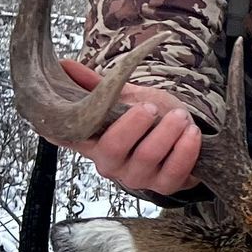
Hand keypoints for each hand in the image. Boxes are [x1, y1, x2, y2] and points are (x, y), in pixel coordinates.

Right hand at [58, 57, 202, 194]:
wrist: (186, 135)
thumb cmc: (152, 117)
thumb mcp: (126, 97)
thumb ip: (99, 85)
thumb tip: (65, 65)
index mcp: (94, 141)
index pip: (67, 139)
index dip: (60, 132)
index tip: (62, 118)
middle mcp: (110, 164)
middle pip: (113, 148)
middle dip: (134, 124)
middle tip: (150, 107)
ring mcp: (137, 177)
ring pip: (147, 157)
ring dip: (167, 132)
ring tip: (179, 116)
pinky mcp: (165, 185)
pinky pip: (174, 170)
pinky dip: (186, 149)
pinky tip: (192, 132)